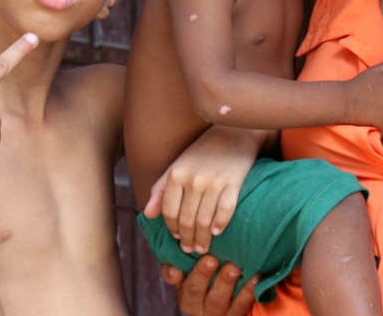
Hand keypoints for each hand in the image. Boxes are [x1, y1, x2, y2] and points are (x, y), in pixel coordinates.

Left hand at [144, 126, 262, 254]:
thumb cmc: (202, 153)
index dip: (172, 230)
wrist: (233, 133)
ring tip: (203, 248)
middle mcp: (193, 179)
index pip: (169, 213)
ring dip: (203, 238)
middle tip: (190, 250)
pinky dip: (221, 225)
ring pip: (205, 220)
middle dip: (187, 239)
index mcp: (176, 175)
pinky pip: (226, 211)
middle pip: (186, 220)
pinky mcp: (234, 182)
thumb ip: (160, 190)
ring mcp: (214, 181)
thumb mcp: (177, 167)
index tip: (177, 240)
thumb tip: (148, 215)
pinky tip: (218, 232)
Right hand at [161, 256, 257, 315]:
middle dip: (203, 274)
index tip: (199, 257)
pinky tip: (255, 276)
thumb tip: (174, 270)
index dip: (190, 273)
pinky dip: (248, 290)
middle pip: (197, 292)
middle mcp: (199, 309)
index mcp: (186, 298)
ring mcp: (219, 314)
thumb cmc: (203, 282)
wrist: (222, 300)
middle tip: (212, 259)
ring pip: (219, 300)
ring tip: (233, 267)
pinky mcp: (236, 315)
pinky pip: (241, 305)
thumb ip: (174, 270)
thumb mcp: (186, 278)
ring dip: (226, 282)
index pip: (184, 285)